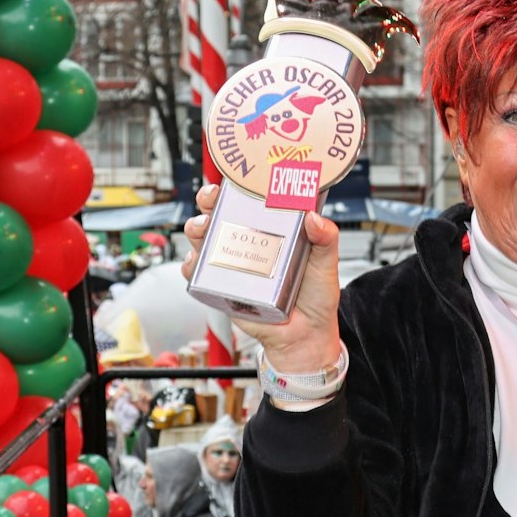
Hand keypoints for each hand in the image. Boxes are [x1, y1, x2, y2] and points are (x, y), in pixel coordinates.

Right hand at [182, 184, 343, 374]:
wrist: (304, 336)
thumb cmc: (315, 297)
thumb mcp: (326, 264)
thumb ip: (326, 239)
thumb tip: (314, 218)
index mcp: (272, 229)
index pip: (249, 199)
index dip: (235, 186)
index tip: (231, 180)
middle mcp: (248, 241)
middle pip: (219, 213)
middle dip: (208, 201)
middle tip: (211, 201)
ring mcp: (233, 263)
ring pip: (203, 238)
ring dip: (196, 228)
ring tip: (203, 230)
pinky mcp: (221, 286)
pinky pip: (197, 272)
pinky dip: (190, 265)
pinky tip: (195, 262)